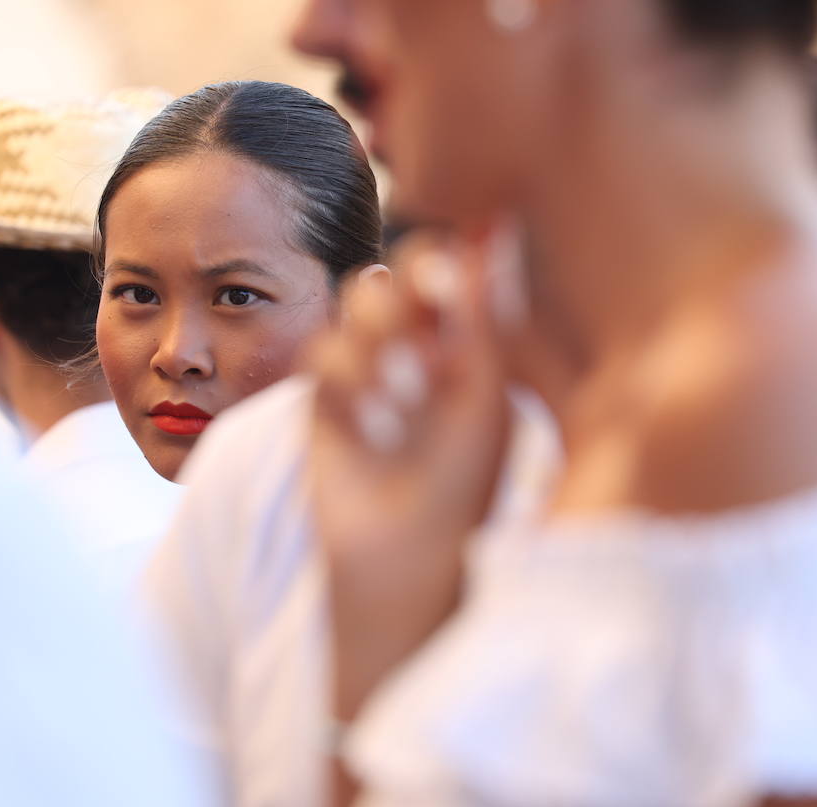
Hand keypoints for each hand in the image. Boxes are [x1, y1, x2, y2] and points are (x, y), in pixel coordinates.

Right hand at [308, 230, 512, 715]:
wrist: (407, 559)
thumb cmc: (466, 485)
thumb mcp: (482, 398)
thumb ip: (481, 320)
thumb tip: (493, 237)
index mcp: (471, 342)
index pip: (454, 271)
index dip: (444, 263)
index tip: (449, 281)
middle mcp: (422, 345)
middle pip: (399, 273)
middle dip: (406, 294)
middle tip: (424, 322)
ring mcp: (373, 369)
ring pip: (359, 302)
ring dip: (381, 339)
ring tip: (408, 393)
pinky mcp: (329, 399)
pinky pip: (323, 352)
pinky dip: (349, 382)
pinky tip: (379, 429)